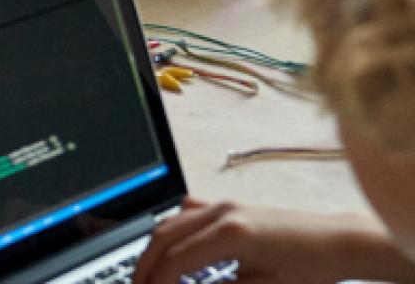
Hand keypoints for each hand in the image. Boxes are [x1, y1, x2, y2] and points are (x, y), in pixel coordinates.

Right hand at [132, 200, 391, 283]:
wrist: (336, 243)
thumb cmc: (309, 269)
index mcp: (230, 234)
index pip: (176, 260)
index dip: (157, 282)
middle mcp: (221, 212)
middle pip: (164, 236)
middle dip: (145, 264)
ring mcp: (223, 205)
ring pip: (171, 221)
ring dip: (154, 247)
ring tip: (147, 273)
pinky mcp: (227, 206)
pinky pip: (187, 213)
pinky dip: (172, 231)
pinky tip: (171, 248)